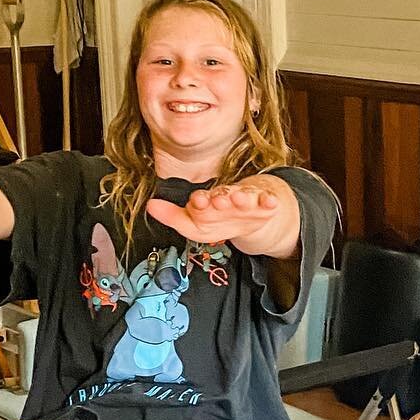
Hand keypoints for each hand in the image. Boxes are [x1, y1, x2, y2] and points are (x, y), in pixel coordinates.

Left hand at [148, 176, 283, 245]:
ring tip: (240, 198)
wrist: (251, 217)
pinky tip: (269, 202)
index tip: (197, 201)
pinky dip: (269, 201)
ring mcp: (247, 200)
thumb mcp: (194, 224)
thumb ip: (172, 217)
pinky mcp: (264, 204)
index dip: (199, 201)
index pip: (201, 200)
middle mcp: (226, 197)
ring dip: (241, 197)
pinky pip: (267, 201)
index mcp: (208, 201)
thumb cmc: (218, 218)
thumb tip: (149, 206)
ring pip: (244, 196)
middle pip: (223, 195)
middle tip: (218, 199)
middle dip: (220, 197)